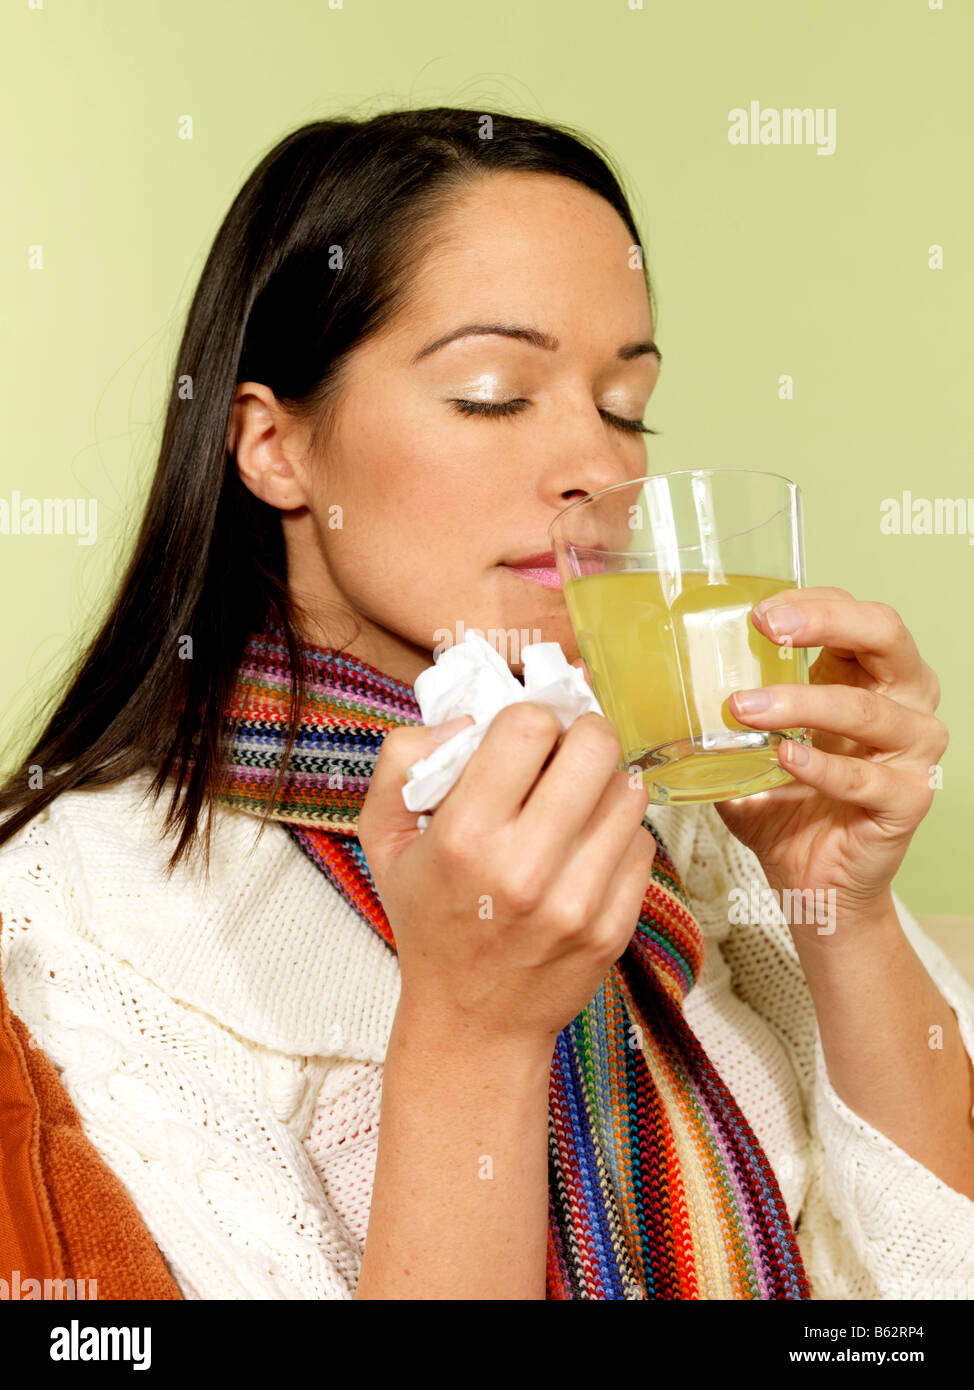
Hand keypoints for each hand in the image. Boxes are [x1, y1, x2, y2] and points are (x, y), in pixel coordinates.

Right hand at [356, 703, 655, 1051]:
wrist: (471, 1023)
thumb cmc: (429, 919)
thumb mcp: (384, 839)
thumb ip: (403, 759)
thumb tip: (468, 718)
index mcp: (463, 837)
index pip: (529, 727)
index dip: (530, 718)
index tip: (523, 738)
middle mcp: (524, 868)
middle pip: (596, 746)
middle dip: (582, 735)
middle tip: (565, 753)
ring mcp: (577, 902)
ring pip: (628, 791)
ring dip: (605, 783)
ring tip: (576, 801)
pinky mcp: (614, 928)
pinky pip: (642, 843)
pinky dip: (619, 833)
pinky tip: (587, 848)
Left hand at [713, 586, 947, 924]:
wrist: (813, 883)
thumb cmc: (787, 807)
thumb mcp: (751, 745)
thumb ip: (728, 708)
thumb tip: (659, 678)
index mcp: (871, 676)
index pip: (856, 615)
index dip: (813, 603)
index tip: (756, 611)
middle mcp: (904, 703)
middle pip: (887, 636)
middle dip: (827, 622)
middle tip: (769, 628)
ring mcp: (913, 752)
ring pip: (869, 710)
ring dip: (803, 704)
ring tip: (744, 708)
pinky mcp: (907, 801)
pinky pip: (866, 778)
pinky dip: (821, 767)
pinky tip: (785, 759)